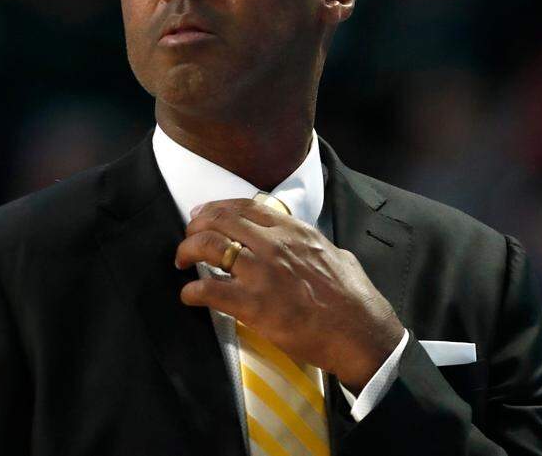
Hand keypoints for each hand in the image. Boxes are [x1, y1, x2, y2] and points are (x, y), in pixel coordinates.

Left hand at [174, 198, 405, 393]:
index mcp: (294, 231)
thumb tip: (306, 245)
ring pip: (208, 248)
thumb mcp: (336, 255)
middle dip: (196, 227)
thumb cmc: (354, 299)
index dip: (217, 207)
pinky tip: (189, 296)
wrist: (360, 334)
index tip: (204, 214)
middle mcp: (274, 245)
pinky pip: (209, 291)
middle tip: (188, 238)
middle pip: (220, 221)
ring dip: (187, 251)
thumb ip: (314, 245)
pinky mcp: (254, 306)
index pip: (245, 207)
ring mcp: (262, 274)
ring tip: (181, 261)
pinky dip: (192, 292)